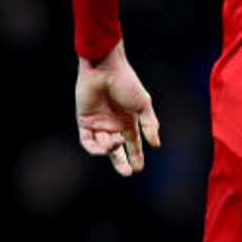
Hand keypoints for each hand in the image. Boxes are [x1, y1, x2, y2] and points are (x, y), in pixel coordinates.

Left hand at [75, 39, 161, 176]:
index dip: (136, 155)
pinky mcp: (85, 121)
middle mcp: (114, 124)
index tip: (139, 168)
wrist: (105, 69)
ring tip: (115, 145)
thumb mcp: (142, 104)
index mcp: (129, 119)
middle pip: (117, 149)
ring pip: (104, 146)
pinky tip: (104, 148)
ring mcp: (99, 123)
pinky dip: (95, 148)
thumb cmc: (127, 83)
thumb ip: (149, 124)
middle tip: (127, 172)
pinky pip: (88, 141)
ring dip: (110, 149)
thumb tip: (156, 144)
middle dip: (122, 161)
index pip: (133, 143)